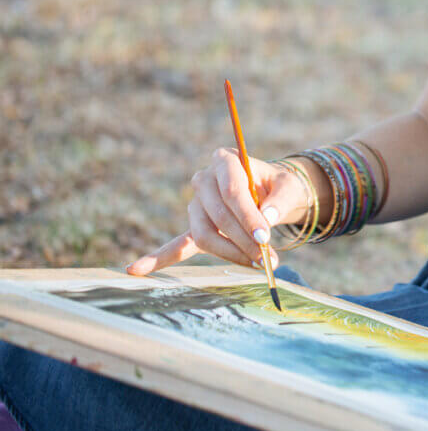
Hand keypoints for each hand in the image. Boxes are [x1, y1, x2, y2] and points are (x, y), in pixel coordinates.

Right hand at [127, 148, 309, 274]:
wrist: (272, 192)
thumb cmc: (279, 187)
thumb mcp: (289, 187)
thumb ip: (281, 200)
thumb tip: (269, 219)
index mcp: (226, 161)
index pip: (232, 191)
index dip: (248, 216)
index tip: (264, 238)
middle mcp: (205, 180)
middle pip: (218, 215)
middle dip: (243, 240)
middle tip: (267, 259)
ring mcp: (197, 204)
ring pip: (204, 233)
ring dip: (229, 253)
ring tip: (256, 266)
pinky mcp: (197, 225)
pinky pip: (178, 243)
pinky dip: (160, 258)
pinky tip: (136, 269)